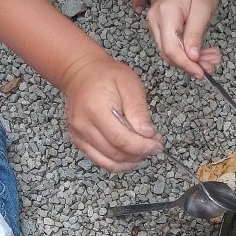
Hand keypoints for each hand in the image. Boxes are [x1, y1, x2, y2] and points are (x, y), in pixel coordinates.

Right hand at [59, 53, 162, 171]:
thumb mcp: (129, 84)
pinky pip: (100, 160)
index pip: (121, 140)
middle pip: (115, 154)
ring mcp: (79, 136)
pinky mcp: (80, 141)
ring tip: (143, 149)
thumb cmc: (105, 75)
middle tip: (154, 146)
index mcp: (96, 110)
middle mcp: (83, 126)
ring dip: (130, 161)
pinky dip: (118, 162)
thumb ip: (138, 110)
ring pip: (108, 162)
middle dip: (139, 154)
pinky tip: (130, 154)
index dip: (142, 147)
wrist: (80, 74)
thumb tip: (147, 134)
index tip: (157, 145)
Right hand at [146, 0, 221, 77]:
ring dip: (191, 60)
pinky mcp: (160, 27)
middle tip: (210, 67)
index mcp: (165, 14)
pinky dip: (187, 52)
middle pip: (169, 54)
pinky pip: (172, 46)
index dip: (186, 64)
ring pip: (170, 52)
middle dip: (190, 65)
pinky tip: (202, 53)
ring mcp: (155, 24)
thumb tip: (192, 57)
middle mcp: (155, 21)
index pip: (171, 49)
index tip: (201, 72)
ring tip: (211, 59)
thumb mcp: (203, 9)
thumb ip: (196, 33)